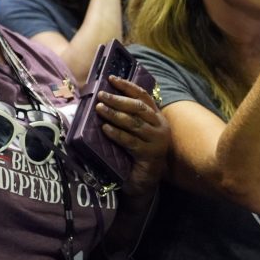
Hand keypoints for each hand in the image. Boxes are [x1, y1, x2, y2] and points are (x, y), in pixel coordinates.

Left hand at [95, 75, 169, 196]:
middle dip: (118, 99)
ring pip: (134, 123)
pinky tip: (105, 128)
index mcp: (157, 117)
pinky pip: (130, 141)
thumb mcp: (134, 131)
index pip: (143, 96)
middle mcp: (159, 127)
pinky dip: (117, 133)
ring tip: (99, 108)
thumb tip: (104, 100)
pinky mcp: (149, 154)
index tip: (111, 78)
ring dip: (114, 114)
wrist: (146, 181)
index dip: (128, 86)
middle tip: (101, 95)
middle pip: (138, 108)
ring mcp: (156, 141)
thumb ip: (126, 116)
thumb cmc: (136, 153)